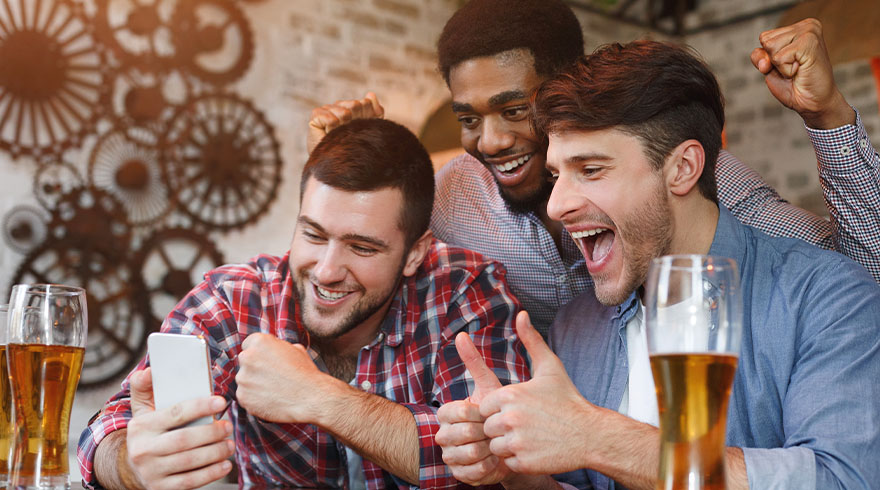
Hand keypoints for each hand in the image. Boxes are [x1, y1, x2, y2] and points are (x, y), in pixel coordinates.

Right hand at [125, 368, 233, 489]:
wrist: (132, 468)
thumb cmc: (147, 432)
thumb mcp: (141, 410)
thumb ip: (144, 388)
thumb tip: (149, 371)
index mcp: (141, 426)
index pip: (175, 414)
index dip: (201, 407)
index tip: (221, 402)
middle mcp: (143, 450)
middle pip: (184, 440)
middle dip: (211, 432)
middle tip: (229, 426)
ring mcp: (151, 471)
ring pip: (189, 461)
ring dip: (215, 452)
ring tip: (230, 444)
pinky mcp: (161, 488)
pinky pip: (190, 481)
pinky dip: (211, 473)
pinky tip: (225, 464)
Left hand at [235, 333, 333, 423]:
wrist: (311, 397)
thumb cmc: (305, 373)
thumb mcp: (296, 349)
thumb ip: (279, 347)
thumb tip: (275, 349)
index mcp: (259, 341)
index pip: (249, 345)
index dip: (259, 354)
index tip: (267, 362)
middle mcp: (247, 357)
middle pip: (245, 362)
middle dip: (255, 368)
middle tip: (271, 377)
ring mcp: (243, 378)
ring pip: (244, 380)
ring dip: (254, 384)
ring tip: (273, 390)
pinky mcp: (242, 397)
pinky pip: (245, 396)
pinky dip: (254, 399)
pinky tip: (270, 399)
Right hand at [307, 92, 383, 152]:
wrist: (341, 167)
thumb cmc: (356, 149)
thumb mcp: (370, 129)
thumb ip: (375, 112)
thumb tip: (370, 94)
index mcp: (352, 109)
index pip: (364, 104)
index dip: (366, 118)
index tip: (361, 130)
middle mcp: (339, 108)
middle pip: (354, 105)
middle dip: (355, 121)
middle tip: (349, 134)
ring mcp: (326, 111)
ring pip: (343, 111)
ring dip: (344, 125)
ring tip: (339, 136)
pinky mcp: (315, 118)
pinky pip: (329, 116)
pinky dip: (332, 125)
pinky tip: (330, 133)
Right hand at [435, 331, 509, 485]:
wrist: (510, 444)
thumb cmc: (498, 413)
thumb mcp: (489, 387)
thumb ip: (474, 362)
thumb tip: (461, 334)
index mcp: (446, 412)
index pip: (457, 411)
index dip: (478, 413)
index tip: (491, 412)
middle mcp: (442, 435)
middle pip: (460, 434)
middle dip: (483, 432)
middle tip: (497, 430)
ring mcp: (449, 456)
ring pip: (465, 454)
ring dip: (486, 450)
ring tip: (498, 444)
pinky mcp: (459, 475)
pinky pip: (471, 472)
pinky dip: (488, 466)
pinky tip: (498, 459)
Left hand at [480, 311, 593, 474]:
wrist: (590, 433)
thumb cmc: (568, 400)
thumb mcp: (550, 367)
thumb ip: (531, 340)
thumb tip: (521, 314)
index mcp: (509, 395)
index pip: (485, 407)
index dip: (499, 411)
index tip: (518, 411)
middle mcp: (509, 418)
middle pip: (488, 428)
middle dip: (502, 429)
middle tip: (526, 427)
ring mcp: (516, 442)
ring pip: (494, 447)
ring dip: (507, 445)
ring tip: (530, 438)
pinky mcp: (523, 462)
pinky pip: (507, 463)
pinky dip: (518, 459)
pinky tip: (535, 450)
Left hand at [750, 18, 853, 128]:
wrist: (814, 102)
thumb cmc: (794, 85)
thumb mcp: (770, 68)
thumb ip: (760, 56)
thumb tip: (764, 61)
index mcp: (798, 28)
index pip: (764, 38)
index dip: (769, 57)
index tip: (789, 64)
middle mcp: (806, 25)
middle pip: (765, 40)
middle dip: (774, 61)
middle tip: (794, 68)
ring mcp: (809, 32)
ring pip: (770, 47)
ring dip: (780, 66)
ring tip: (798, 69)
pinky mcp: (809, 42)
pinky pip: (778, 58)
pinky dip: (785, 70)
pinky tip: (800, 71)